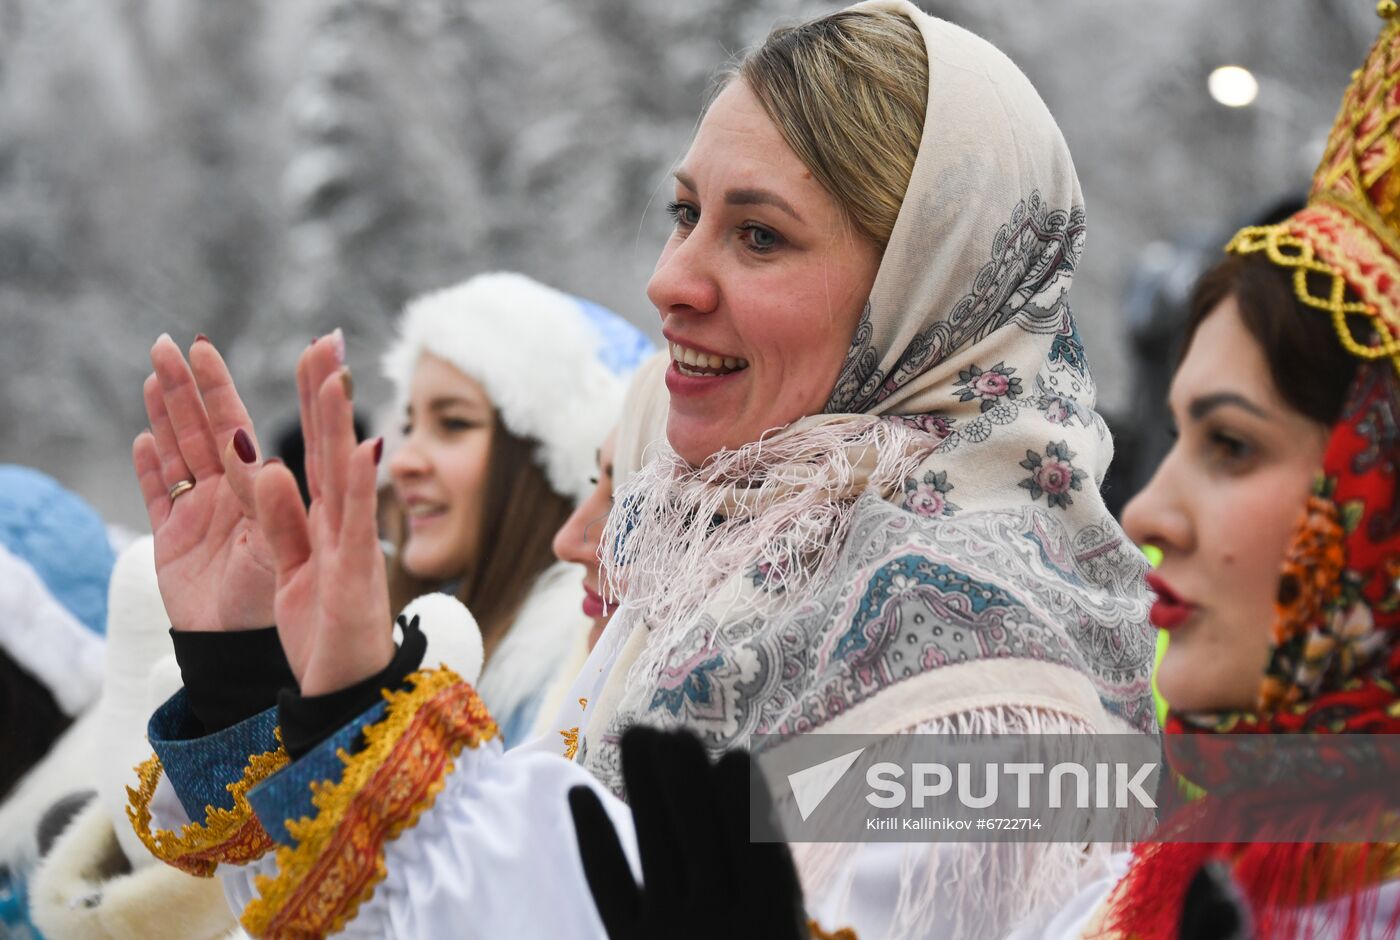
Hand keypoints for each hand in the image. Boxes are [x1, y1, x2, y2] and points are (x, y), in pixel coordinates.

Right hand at [133, 334, 310, 631]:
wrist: (246, 658)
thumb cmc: (281, 607)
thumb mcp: (280, 552)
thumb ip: (268, 505)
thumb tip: (252, 454)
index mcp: (263, 492)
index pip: (242, 428)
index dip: (224, 388)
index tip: (212, 346)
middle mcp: (233, 495)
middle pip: (206, 430)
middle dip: (191, 387)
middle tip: (175, 344)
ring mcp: (201, 516)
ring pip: (179, 453)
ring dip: (166, 414)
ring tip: (155, 370)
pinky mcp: (173, 543)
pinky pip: (158, 497)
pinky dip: (149, 469)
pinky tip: (144, 438)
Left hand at [253, 338, 391, 695]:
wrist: (349, 689)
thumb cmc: (324, 628)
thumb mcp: (290, 564)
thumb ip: (279, 516)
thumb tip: (264, 464)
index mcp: (324, 518)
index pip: (316, 446)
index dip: (314, 398)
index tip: (316, 350)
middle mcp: (342, 523)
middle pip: (331, 446)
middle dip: (326, 392)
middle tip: (327, 339)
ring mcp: (351, 546)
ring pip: (343, 474)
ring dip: (338, 425)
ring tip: (334, 375)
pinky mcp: (354, 576)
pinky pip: (347, 527)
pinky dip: (352, 490)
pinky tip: (353, 451)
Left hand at [568, 728, 807, 939]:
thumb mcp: (784, 931)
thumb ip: (769, 871)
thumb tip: (744, 781)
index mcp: (773, 924)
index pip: (756, 849)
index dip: (744, 801)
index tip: (737, 756)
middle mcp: (722, 926)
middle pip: (699, 836)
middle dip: (687, 778)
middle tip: (676, 730)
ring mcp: (673, 934)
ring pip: (656, 845)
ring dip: (645, 786)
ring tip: (636, 732)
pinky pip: (608, 885)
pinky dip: (593, 839)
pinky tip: (577, 793)